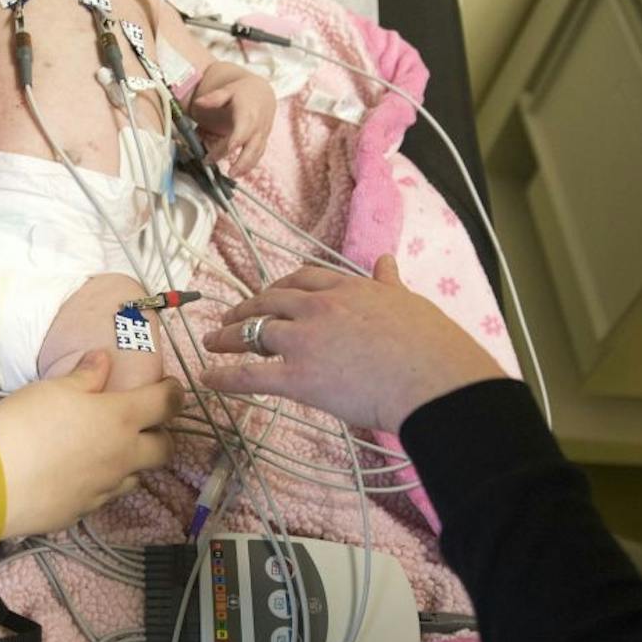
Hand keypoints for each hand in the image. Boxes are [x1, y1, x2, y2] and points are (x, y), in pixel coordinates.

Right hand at [0, 350, 182, 535]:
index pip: (166, 404)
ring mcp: (105, 489)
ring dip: (131, 462)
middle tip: (144, 425)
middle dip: (161, 435)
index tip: (172, 388)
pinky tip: (77, 475)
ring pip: (136, 476)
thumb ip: (86, 375)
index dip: (174, 393)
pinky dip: (101, 483)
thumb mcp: (55, 388)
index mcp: (121, 419)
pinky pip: (104, 495)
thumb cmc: (26, 423)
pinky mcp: (83, 512)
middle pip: (164, 449)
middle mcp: (123, 457)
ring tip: (107, 451)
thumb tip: (103, 360)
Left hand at [189, 72, 275, 176]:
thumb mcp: (227, 91)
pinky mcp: (262, 142)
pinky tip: (238, 173)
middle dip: (243, 160)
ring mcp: (261, 135)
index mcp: (248, 112)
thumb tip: (199, 102)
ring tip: (232, 176)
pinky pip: (257, 155)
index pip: (244, 128)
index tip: (228, 149)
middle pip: (252, 146)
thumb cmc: (241, 93)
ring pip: (256, 153)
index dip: (237, 140)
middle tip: (230, 172)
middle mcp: (257, 126)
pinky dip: (249, 166)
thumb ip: (213, 98)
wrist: (260, 94)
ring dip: (246, 167)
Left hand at [198, 255, 504, 431]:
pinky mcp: (297, 375)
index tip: (271, 294)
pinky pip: (249, 374)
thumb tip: (386, 261)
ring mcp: (304, 339)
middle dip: (247, 308)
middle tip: (231, 316)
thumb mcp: (410, 302)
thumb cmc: (433, 347)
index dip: (281, 287)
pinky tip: (207, 378)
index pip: (303, 279)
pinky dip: (224, 375)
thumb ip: (389, 283)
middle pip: (270, 300)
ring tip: (212, 341)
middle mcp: (319, 307)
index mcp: (348, 288)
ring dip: (228, 336)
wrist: (434, 380)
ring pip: (253, 331)